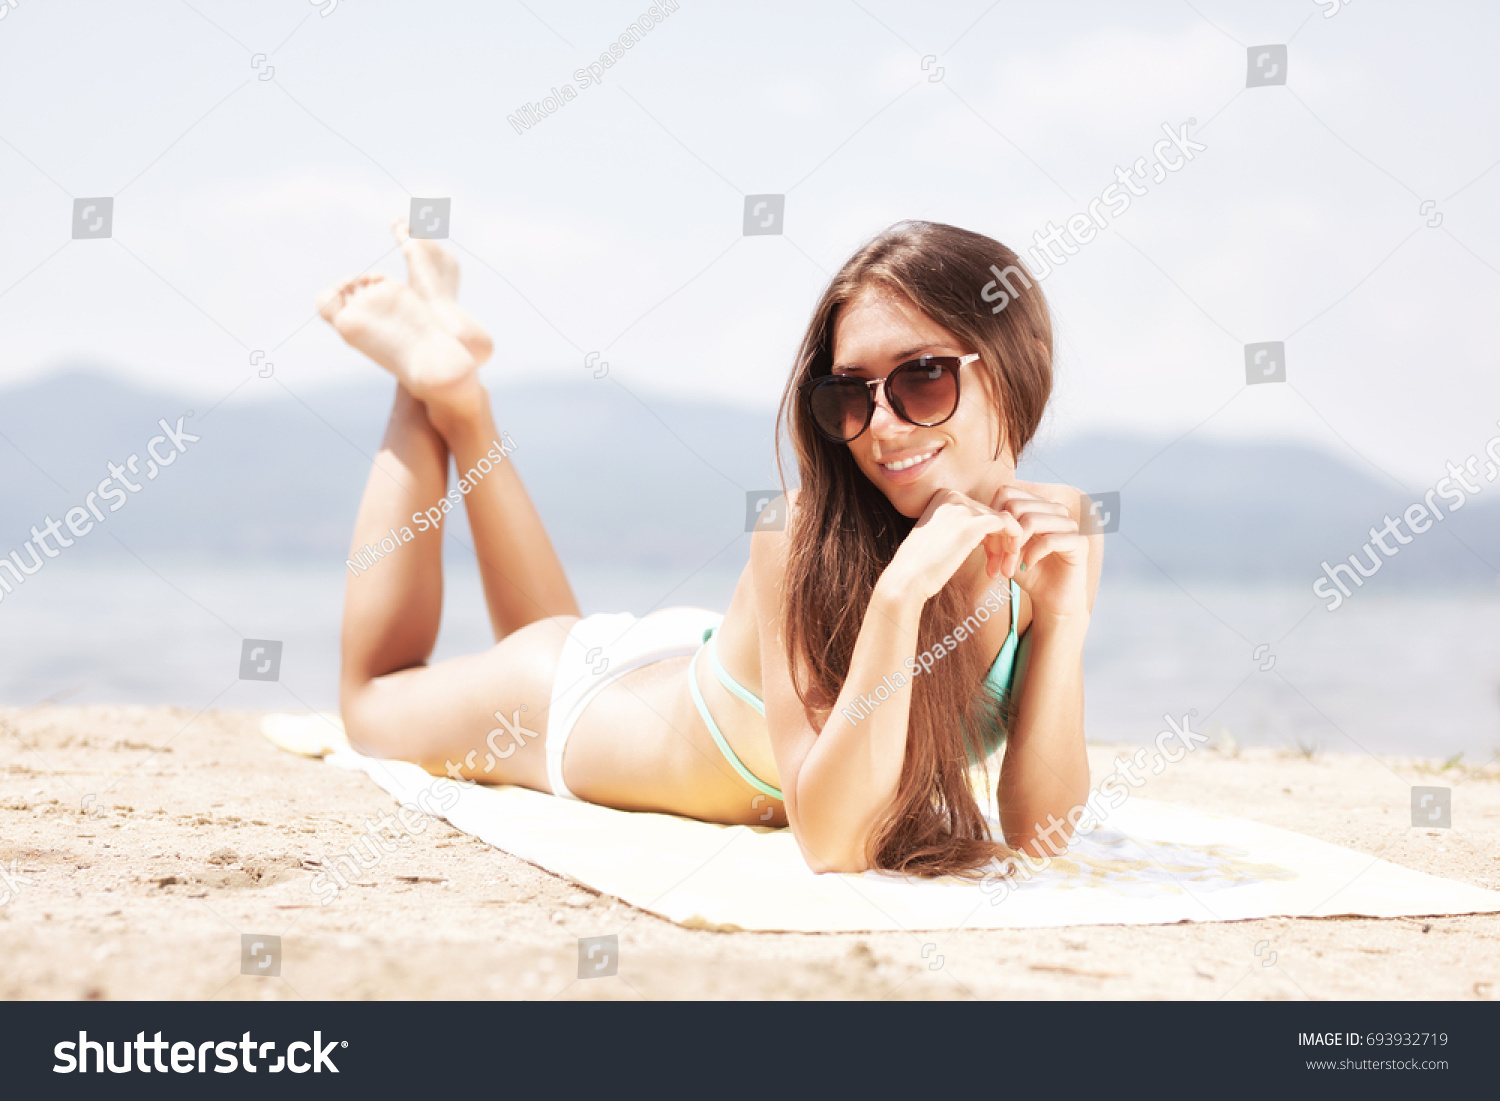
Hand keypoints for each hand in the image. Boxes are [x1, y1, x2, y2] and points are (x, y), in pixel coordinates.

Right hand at [880, 488, 1022, 603]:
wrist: (907, 579)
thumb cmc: (919, 567)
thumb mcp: (937, 537)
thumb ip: (956, 528)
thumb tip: (980, 534)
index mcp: (943, 497)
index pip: (978, 511)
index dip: (988, 537)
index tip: (988, 560)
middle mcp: (953, 497)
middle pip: (991, 516)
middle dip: (998, 544)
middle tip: (997, 569)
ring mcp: (963, 508)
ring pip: (1002, 522)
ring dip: (1006, 548)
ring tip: (1003, 571)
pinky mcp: (973, 524)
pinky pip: (1008, 524)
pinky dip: (1015, 540)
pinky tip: (1011, 561)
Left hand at [988, 485, 1089, 621]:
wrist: (1051, 599)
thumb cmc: (1028, 571)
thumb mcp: (1005, 548)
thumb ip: (995, 530)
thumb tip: (977, 517)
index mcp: (1038, 505)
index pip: (1007, 493)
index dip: (993, 517)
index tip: (987, 545)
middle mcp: (1055, 509)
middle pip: (1016, 506)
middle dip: (1001, 536)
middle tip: (996, 562)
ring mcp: (1069, 524)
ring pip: (1032, 520)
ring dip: (1014, 548)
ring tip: (1008, 568)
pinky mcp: (1080, 543)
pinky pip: (1049, 540)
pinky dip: (1032, 554)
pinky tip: (1027, 566)